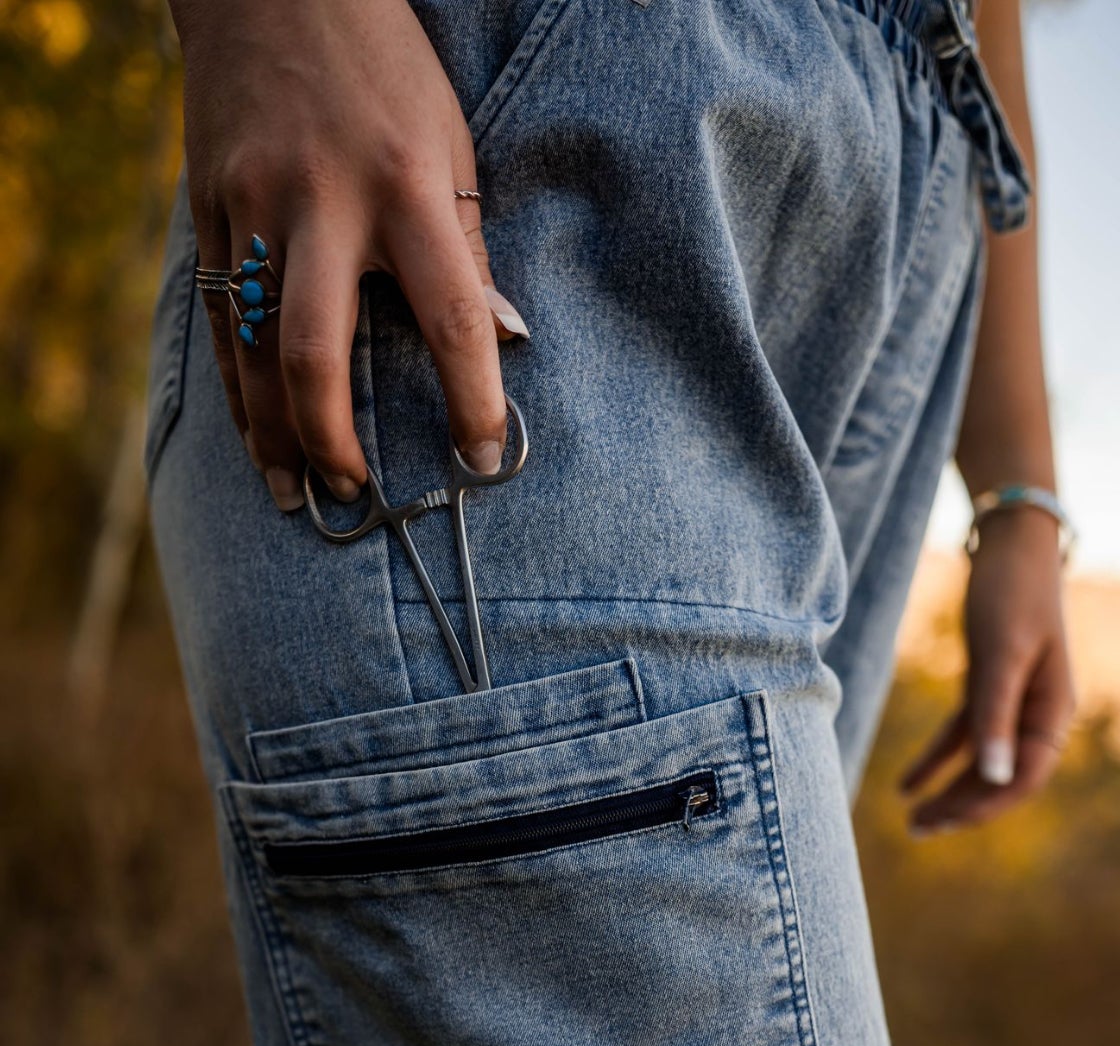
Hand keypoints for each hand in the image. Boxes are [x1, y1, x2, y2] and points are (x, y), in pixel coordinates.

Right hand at [172, 0, 528, 511]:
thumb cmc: (384, 68)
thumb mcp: (448, 141)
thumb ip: (468, 246)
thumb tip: (505, 340)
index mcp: (405, 187)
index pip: (451, 319)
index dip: (472, 401)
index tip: (481, 461)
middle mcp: (323, 203)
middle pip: (316, 353)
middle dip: (334, 440)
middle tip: (355, 495)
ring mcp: (253, 206)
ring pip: (252, 349)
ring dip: (273, 436)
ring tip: (296, 495)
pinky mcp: (207, 207)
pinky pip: (218, 319)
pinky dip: (237, 390)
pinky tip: (258, 437)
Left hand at [899, 508, 1075, 834]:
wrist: (1009, 543)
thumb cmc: (1012, 592)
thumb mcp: (1002, 654)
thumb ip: (996, 715)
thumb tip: (994, 780)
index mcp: (1053, 712)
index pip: (1024, 778)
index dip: (986, 805)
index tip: (946, 820)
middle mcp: (1036, 715)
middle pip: (1000, 779)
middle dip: (962, 807)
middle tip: (918, 831)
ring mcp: (1011, 704)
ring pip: (980, 763)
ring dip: (949, 792)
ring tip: (912, 821)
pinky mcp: (986, 689)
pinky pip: (962, 738)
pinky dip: (935, 760)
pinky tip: (905, 785)